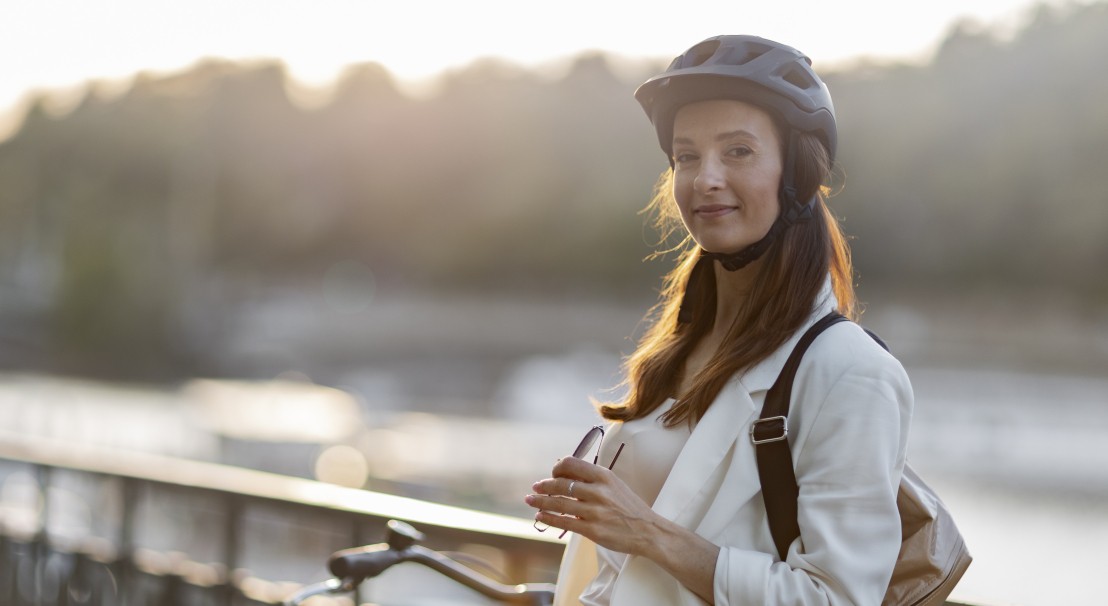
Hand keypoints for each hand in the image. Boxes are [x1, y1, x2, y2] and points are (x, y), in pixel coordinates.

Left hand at [526, 456, 661, 556]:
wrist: (649, 531)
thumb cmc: (630, 507)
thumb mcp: (615, 484)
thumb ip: (593, 479)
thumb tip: (565, 473)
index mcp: (604, 476)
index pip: (572, 463)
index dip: (557, 467)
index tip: (552, 473)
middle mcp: (598, 491)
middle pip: (561, 484)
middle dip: (544, 486)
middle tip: (535, 488)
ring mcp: (594, 511)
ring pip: (559, 503)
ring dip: (540, 502)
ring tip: (530, 500)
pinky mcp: (592, 530)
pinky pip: (564, 522)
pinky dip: (549, 518)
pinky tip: (541, 516)